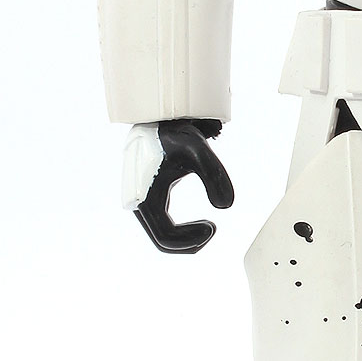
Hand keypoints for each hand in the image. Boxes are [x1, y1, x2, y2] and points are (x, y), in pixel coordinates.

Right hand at [122, 119, 234, 253]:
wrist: (159, 118)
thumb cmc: (176, 133)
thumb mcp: (198, 151)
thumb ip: (215, 176)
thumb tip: (225, 206)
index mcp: (143, 198)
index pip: (166, 237)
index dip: (192, 239)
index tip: (214, 226)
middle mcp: (136, 203)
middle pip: (162, 241)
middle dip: (190, 242)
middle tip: (213, 229)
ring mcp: (139, 201)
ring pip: (161, 236)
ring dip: (186, 239)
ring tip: (209, 226)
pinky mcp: (145, 197)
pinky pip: (161, 226)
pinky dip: (181, 231)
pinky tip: (200, 221)